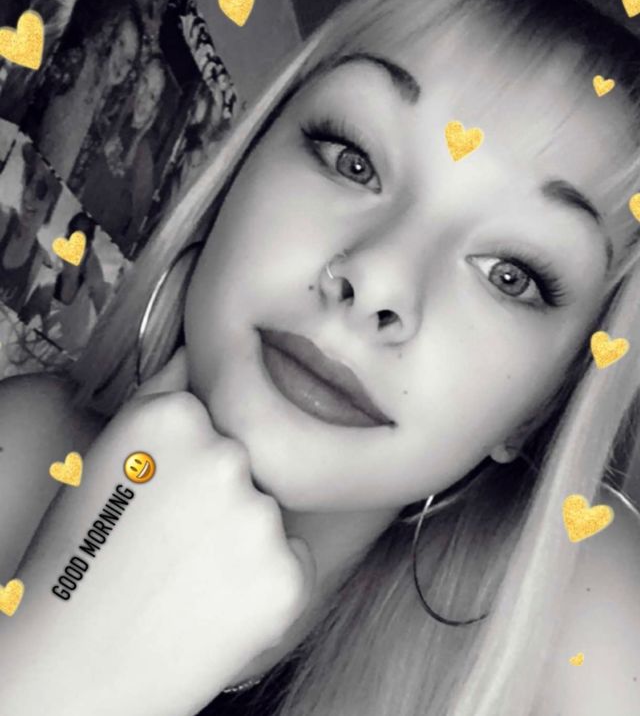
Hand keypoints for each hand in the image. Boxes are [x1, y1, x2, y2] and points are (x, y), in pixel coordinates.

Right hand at [0, 348, 315, 715]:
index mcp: (173, 418)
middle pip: (247, 462)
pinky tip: (219, 602)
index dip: (190, 461)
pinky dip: (268, 579)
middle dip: (222, 493)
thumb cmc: (81, 561)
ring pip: (271, 512)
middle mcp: (225, 456)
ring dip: (244, 538)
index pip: (215, 415)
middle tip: (173, 544)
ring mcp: (261, 517)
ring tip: (191, 577)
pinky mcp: (290, 576)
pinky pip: (293, 560)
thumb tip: (198, 349)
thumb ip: (160, 394)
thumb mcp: (106, 458)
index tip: (164, 497)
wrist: (74, 670)